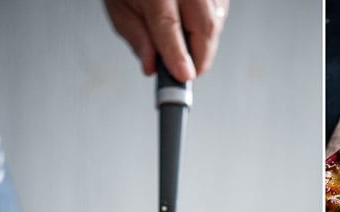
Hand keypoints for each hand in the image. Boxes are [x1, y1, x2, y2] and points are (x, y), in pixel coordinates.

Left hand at [104, 0, 228, 81]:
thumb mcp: (119, 6)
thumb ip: (135, 36)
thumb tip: (151, 66)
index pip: (169, 25)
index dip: (177, 54)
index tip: (183, 77)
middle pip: (204, 27)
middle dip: (199, 60)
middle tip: (185, 74)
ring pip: (215, 23)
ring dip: (202, 45)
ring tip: (182, 45)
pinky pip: (220, 15)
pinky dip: (208, 30)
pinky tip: (191, 27)